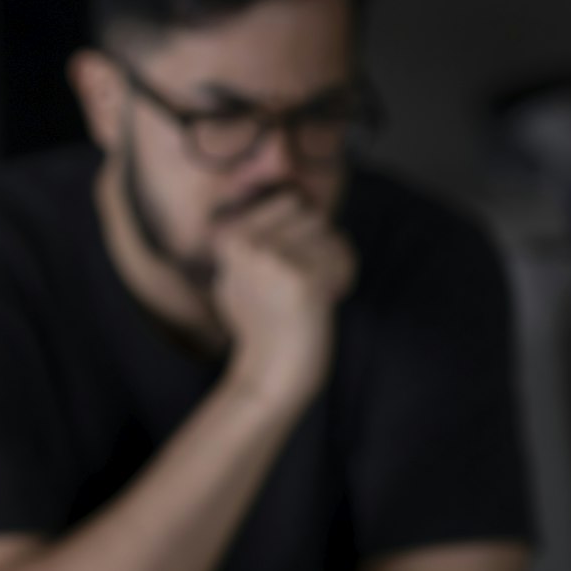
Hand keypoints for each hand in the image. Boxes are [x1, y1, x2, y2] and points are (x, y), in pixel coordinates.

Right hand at [210, 191, 356, 407]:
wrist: (270, 375)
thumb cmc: (261, 325)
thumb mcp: (238, 275)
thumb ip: (251, 238)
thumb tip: (289, 196)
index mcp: (226, 236)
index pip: (288, 202)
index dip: (298, 234)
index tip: (285, 268)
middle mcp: (245, 241)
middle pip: (310, 213)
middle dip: (316, 244)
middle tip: (302, 281)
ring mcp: (273, 257)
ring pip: (329, 233)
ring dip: (331, 262)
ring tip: (311, 293)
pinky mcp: (303, 277)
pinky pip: (343, 255)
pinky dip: (343, 277)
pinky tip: (323, 301)